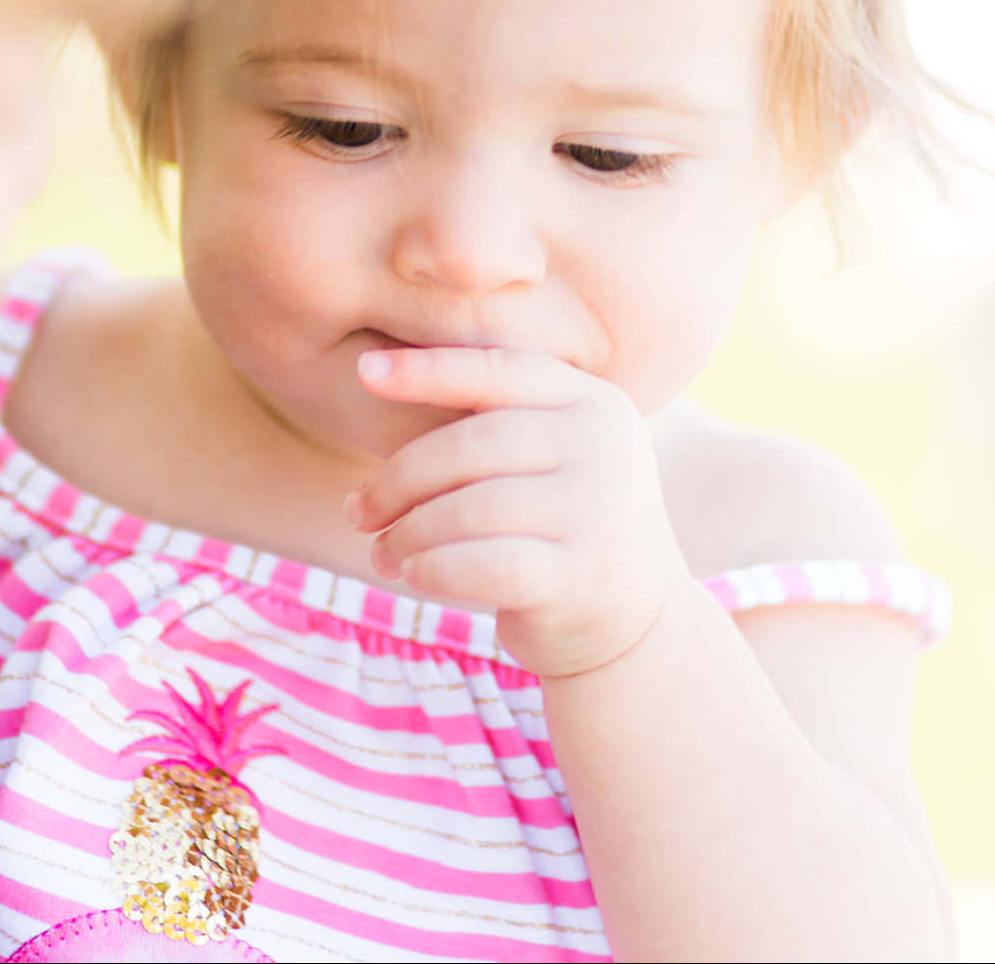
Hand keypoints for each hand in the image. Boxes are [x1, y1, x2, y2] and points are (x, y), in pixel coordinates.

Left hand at [347, 346, 684, 678]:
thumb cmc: (560, 525)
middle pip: (472, 444)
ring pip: (470, 508)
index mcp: (594, 401)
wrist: (637, 625)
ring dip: (408, 532)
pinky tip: (412, 575)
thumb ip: (492, 418)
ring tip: (382, 551)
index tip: (364, 372)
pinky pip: (482, 565)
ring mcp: (597, 511)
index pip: (500, 370)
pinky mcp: (581, 578)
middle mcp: (604, 446)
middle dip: (401, 478)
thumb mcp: (550, 455)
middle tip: (358, 510)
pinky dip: (433, 568)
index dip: (428, 369)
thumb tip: (375, 377)